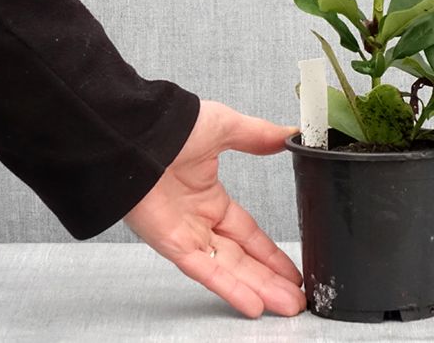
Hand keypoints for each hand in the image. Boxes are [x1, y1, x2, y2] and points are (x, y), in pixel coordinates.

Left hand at [123, 99, 304, 317]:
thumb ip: (258, 135)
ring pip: (229, 269)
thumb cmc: (172, 127)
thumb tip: (288, 135)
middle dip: (271, 279)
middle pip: (243, 258)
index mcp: (209, 196)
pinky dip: (229, 287)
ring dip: (259, 288)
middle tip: (297, 297)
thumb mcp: (225, 126)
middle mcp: (198, 221)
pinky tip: (252, 303)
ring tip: (287, 305)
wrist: (136, 133)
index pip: (247, 233)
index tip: (291, 267)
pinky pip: (205, 270)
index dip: (269, 252)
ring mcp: (185, 234)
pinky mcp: (172, 243)